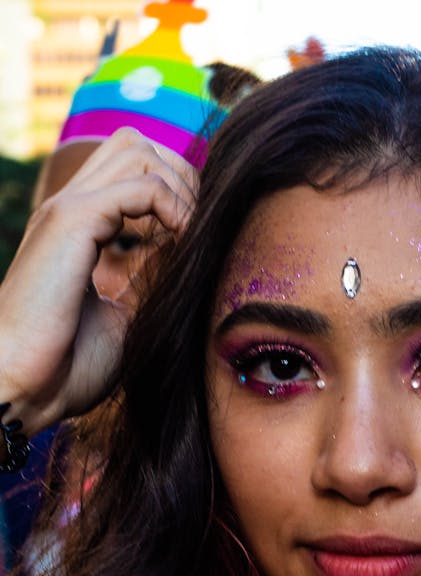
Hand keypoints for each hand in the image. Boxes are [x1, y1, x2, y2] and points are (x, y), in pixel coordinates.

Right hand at [0, 128, 197, 434]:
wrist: (23, 388)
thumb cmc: (66, 366)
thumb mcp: (126, 314)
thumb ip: (151, 277)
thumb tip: (191, 253)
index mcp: (81, 227)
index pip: (134, 170)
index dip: (177, 195)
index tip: (198, 244)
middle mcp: (72, 208)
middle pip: (138, 145)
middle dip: (181, 177)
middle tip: (200, 234)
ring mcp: (68, 209)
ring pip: (139, 150)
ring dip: (180, 189)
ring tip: (192, 240)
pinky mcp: (72, 221)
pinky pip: (142, 185)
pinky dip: (175, 208)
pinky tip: (183, 246)